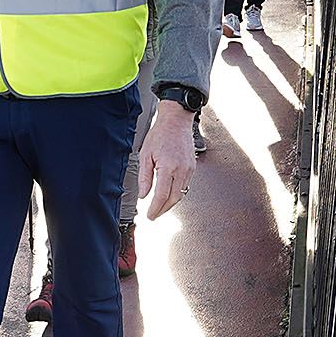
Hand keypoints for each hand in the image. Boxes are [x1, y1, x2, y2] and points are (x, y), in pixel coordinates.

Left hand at [140, 102, 196, 218]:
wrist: (176, 121)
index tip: (150, 215)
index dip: (155, 209)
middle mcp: (181, 170)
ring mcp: (189, 169)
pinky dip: (176, 194)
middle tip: (154, 214)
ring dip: (170, 203)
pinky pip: (185, 186)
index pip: (162, 196)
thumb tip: (143, 194)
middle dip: (163, 210)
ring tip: (160, 207)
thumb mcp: (145, 155)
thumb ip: (144, 177)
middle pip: (173, 199)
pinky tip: (169, 195)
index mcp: (168, 167)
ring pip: (181, 194)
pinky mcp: (192, 168)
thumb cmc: (161, 134)